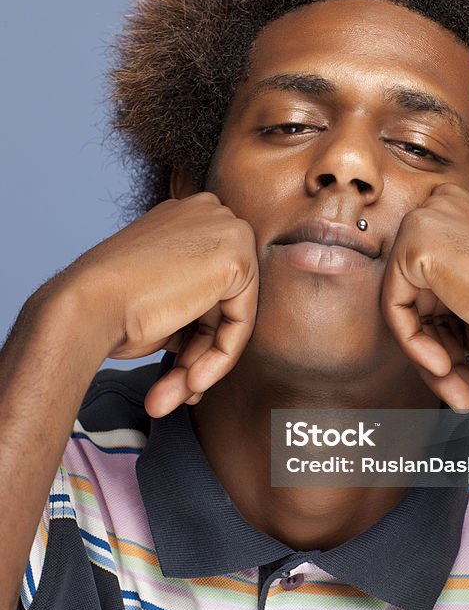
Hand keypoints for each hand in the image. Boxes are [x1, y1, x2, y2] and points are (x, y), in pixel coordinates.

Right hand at [58, 193, 257, 416]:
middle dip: (199, 352)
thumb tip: (212, 347)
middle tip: (174, 392)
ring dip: (201, 363)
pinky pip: (241, 321)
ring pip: (231, 315)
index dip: (192, 335)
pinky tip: (191, 382)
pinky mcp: (238, 255)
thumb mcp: (158, 299)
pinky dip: (220, 357)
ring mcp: (226, 229)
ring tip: (173, 396)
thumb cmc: (108, 307)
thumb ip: (191, 307)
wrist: (86, 306)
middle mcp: (208, 214)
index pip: (206, 285)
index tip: (178, 374)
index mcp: (185, 217)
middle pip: (222, 300)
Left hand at [381, 183, 468, 411]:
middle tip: (460, 388)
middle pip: (414, 293)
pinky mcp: (416, 241)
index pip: (429, 282)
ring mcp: (429, 218)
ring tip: (459, 389)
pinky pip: (394, 306)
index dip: (442, 332)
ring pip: (403, 304)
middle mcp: (444, 208)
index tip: (460, 369)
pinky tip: (446, 367)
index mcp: (463, 216)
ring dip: (428, 356)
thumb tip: (419, 338)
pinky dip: (414, 344)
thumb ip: (441, 307)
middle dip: (435, 347)